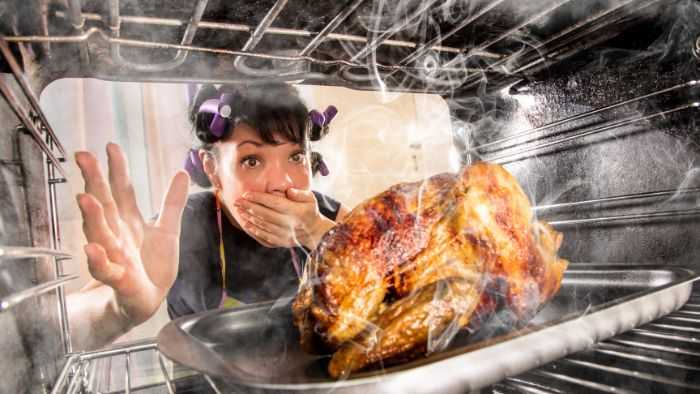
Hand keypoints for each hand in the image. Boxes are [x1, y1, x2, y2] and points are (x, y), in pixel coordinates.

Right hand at [75, 143, 188, 326]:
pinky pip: (104, 270)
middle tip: (83, 156)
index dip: (116, 169)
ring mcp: (114, 256)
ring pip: (100, 233)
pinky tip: (91, 249)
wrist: (147, 301)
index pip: (121, 190)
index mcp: (128, 221)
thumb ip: (172, 202)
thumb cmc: (152, 266)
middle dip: (94, 181)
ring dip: (92, 216)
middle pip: (104, 204)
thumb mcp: (167, 230)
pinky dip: (98, 260)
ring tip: (85, 197)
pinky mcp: (117, 279)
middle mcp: (116, 234)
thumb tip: (182, 172)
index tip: (111, 146)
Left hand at [234, 189, 334, 249]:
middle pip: (265, 214)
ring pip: (263, 225)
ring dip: (249, 218)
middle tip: (237, 201)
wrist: (315, 232)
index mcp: (296, 211)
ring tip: (239, 210)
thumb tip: (288, 191)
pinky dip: (254, 230)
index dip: (259, 198)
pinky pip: (265, 236)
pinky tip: (246, 224)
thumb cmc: (310, 211)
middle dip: (249, 207)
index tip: (246, 194)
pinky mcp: (281, 242)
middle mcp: (289, 223)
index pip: (274, 203)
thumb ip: (300, 194)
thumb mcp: (311, 199)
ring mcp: (285, 234)